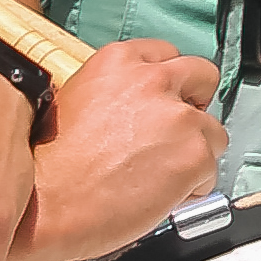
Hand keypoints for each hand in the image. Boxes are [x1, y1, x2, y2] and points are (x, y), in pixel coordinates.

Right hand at [16, 39, 228, 260]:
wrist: (47, 205)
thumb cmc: (49, 166)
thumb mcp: (73, 101)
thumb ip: (116, 93)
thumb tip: (138, 107)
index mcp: (119, 61)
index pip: (167, 54)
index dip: (168, 83)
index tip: (163, 102)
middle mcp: (154, 80)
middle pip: (203, 77)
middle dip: (194, 106)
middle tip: (172, 135)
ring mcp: (179, 117)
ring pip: (213, 131)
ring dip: (194, 153)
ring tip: (156, 176)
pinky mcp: (195, 154)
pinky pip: (211, 172)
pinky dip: (193, 187)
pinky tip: (159, 196)